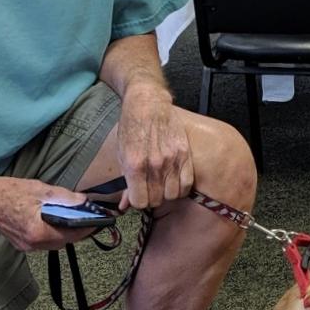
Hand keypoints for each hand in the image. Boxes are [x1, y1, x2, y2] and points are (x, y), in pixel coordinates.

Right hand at [0, 174, 106, 251]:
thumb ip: (63, 197)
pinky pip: (42, 241)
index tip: (98, 222)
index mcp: (37, 232)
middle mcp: (31, 243)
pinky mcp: (19, 243)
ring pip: (52, 243)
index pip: (70, 235)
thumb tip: (82, 201)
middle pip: (62, 242)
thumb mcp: (38, 189)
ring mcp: (24, 245)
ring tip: (72, 219)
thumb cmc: (5, 191)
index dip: (87, 228)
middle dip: (77, 232)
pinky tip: (53, 220)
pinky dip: (51, 233)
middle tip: (88, 219)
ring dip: (64, 233)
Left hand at [115, 82, 193, 209]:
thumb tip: (124, 207)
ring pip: (172, 195)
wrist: (147, 103)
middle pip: (156, 200)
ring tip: (162, 184)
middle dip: (151, 197)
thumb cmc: (131, 128)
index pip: (139, 202)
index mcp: (134, 165)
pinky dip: (180, 188)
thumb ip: (125, 181)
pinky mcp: (185, 154)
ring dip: (166, 193)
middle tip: (149, 187)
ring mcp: (172, 160)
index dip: (138, 200)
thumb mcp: (122, 154)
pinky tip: (174, 181)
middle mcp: (154, 165)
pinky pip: (186, 184)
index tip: (138, 194)